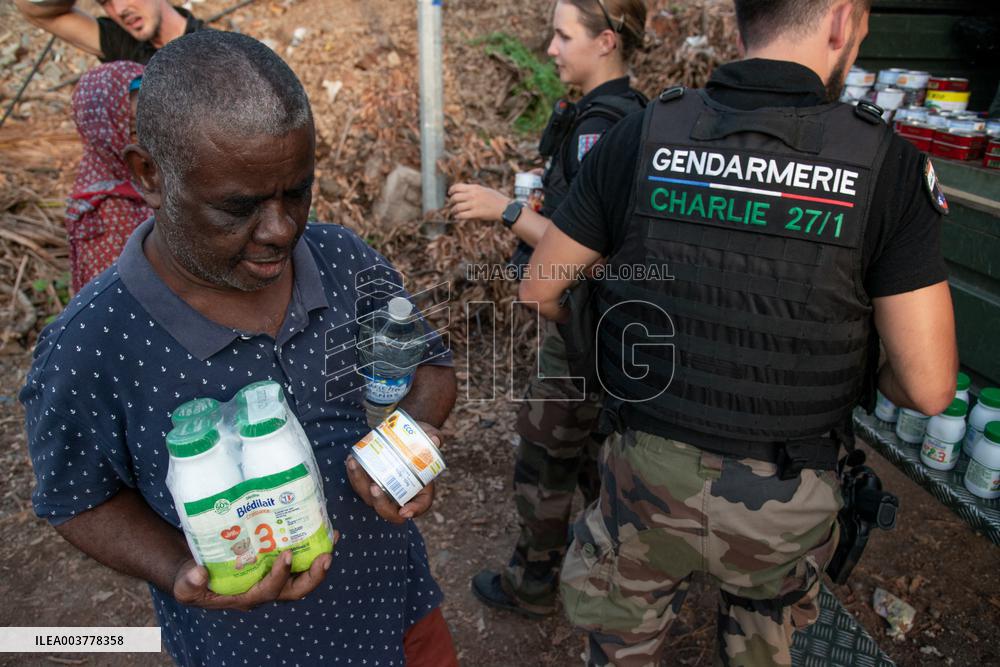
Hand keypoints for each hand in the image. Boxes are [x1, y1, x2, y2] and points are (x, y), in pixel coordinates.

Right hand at [172, 542, 336, 611]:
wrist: (195, 568)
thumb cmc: (192, 579)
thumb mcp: (185, 584)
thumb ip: (190, 582)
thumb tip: (199, 573)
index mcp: (247, 596)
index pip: (269, 591)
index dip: (280, 576)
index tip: (286, 555)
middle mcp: (265, 588)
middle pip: (296, 589)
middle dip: (314, 576)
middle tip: (326, 556)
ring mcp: (273, 575)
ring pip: (303, 574)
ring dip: (320, 559)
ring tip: (333, 537)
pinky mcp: (275, 560)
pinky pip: (300, 558)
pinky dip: (313, 544)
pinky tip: (322, 526)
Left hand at [345, 421, 441, 522]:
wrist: (408, 439)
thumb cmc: (422, 445)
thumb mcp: (431, 441)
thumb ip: (434, 438)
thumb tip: (436, 439)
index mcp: (417, 493)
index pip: (416, 508)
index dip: (413, 511)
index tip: (406, 510)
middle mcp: (397, 497)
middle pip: (385, 509)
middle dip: (378, 501)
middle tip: (376, 487)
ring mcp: (380, 491)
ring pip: (367, 495)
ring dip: (359, 482)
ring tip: (355, 464)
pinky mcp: (368, 481)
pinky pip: (358, 482)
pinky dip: (353, 473)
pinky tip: (352, 459)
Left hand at [448, 183, 508, 222]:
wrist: (505, 208)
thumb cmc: (495, 199)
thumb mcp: (484, 190)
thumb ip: (473, 190)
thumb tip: (463, 192)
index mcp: (475, 188)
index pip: (457, 187)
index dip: (451, 190)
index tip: (450, 194)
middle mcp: (473, 195)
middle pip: (455, 197)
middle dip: (451, 201)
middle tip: (452, 204)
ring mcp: (474, 204)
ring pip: (457, 207)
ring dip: (453, 210)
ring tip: (454, 212)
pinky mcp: (476, 213)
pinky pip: (462, 215)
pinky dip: (458, 216)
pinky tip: (458, 217)